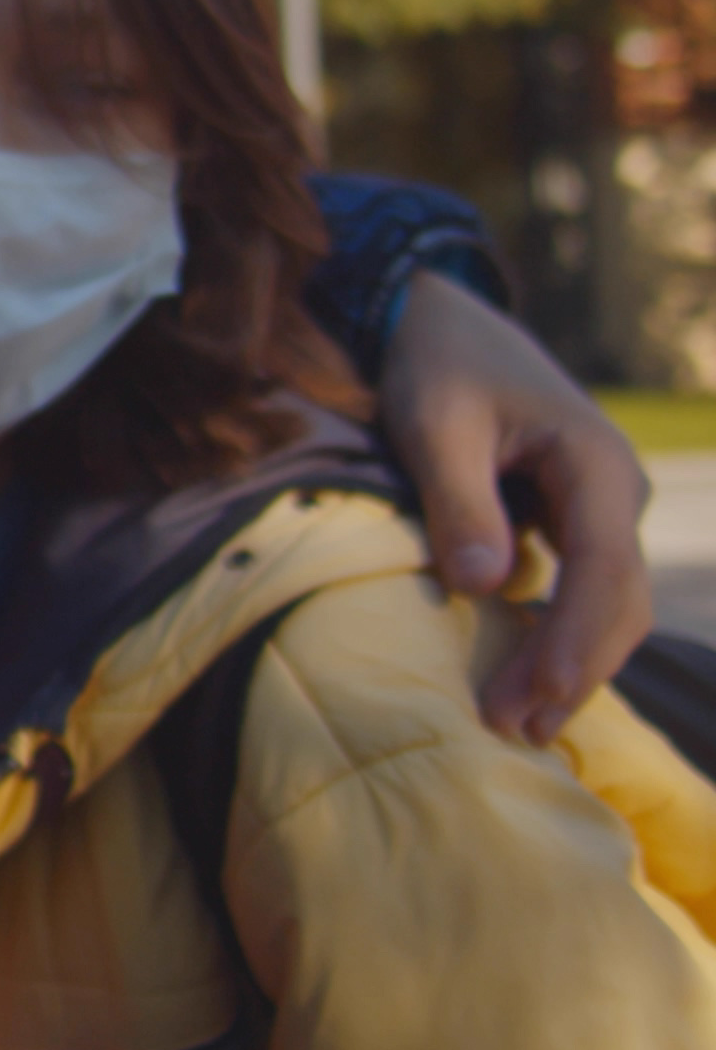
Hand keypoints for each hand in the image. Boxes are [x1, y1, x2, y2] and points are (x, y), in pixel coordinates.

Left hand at [379, 272, 653, 743]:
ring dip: (568, 661)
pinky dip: (556, 635)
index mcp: (593, 462)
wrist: (439, 319)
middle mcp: (612, 490)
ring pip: (604, 601)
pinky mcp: (570, 520)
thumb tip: (482, 585)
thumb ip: (458, 499)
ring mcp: (597, 507)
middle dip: (572, 668)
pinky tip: (519, 680)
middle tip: (515, 730)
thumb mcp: (434, 422)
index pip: (602, 566)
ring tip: (517, 723)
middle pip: (615, 598)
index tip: (540, 692)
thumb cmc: (436, 363)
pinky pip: (579, 589)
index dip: (575, 636)